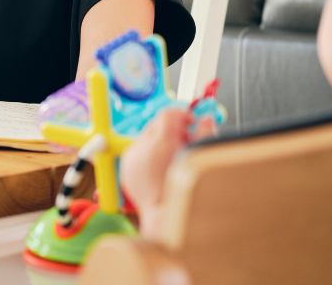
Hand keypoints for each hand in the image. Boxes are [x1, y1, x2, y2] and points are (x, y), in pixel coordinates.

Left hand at [119, 107, 214, 237]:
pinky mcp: (126, 167)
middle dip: (172, 129)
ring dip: (159, 141)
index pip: (168, 114)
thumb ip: (204, 135)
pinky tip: (160, 167)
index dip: (181, 114)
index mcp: (160, 143)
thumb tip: (205, 120)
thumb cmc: (183, 192)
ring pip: (146, 137)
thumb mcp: (198, 160)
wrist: (165, 218)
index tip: (190, 121)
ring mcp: (131, 157)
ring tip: (172, 157)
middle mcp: (142, 147)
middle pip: (157, 124)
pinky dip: (148, 154)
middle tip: (186, 140)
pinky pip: (137, 151)